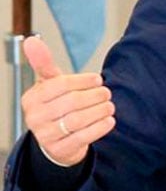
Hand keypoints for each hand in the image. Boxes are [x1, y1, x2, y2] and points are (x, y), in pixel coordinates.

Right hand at [19, 35, 113, 167]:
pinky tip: (109, 120)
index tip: (97, 80)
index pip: (59, 85)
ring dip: (99, 111)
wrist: (57, 141)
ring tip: (109, 105)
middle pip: (71, 102)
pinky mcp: (61, 149)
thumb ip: (44, 64)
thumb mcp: (49, 86)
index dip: (82, 81)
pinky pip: (84, 137)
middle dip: (94, 96)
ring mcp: (46, 135)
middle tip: (107, 93)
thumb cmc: (55, 107)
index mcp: (31, 98)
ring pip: (78, 120)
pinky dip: (100, 128)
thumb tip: (32, 40)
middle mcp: (35, 117)